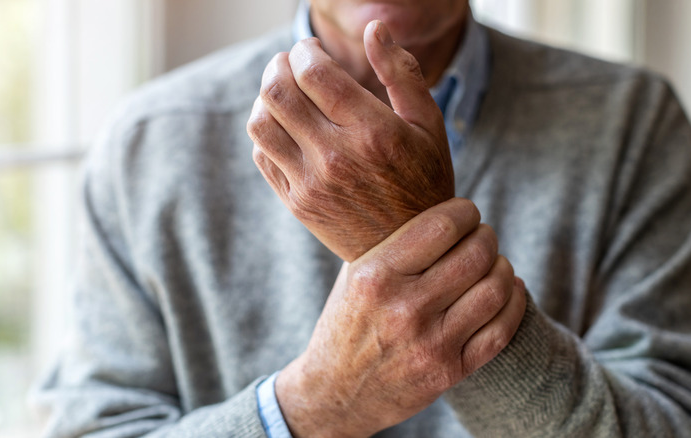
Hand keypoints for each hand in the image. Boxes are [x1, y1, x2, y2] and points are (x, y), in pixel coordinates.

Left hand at [247, 20, 453, 261]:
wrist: (409, 251)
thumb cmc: (424, 180)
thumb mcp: (428, 125)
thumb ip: (402, 73)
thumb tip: (375, 28)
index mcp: (373, 132)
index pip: (315, 73)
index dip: (305, 50)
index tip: (310, 49)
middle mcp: (337, 158)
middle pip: (279, 92)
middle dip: (278, 66)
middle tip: (290, 63)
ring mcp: (312, 184)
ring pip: (261, 122)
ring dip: (266, 97)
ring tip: (284, 92)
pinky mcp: (297, 203)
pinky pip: (262, 154)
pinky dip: (266, 131)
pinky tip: (286, 126)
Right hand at [275, 198, 526, 437]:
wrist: (336, 393)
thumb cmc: (347, 322)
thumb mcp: (354, 275)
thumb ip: (393, 243)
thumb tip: (441, 205)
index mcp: (375, 277)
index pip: (441, 226)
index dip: (465, 212)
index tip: (466, 213)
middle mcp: (404, 309)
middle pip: (476, 255)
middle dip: (487, 237)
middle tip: (482, 236)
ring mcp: (430, 344)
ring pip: (495, 289)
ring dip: (502, 267)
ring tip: (493, 263)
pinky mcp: (450, 371)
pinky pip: (501, 330)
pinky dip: (514, 302)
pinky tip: (509, 290)